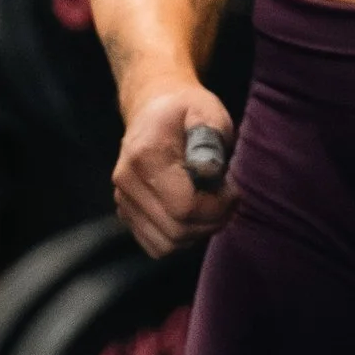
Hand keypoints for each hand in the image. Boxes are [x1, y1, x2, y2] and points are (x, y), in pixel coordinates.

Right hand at [113, 80, 237, 256]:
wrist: (153, 108)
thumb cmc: (186, 111)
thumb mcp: (207, 110)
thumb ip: (210, 136)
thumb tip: (208, 171)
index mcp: (145, 155)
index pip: (184, 206)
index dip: (217, 206)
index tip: (231, 189)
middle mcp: (127, 181)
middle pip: (177, 230)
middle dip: (212, 221)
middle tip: (227, 198)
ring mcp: (123, 200)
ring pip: (166, 244)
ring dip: (197, 232)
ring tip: (211, 205)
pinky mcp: (126, 213)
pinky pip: (156, 245)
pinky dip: (180, 237)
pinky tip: (192, 213)